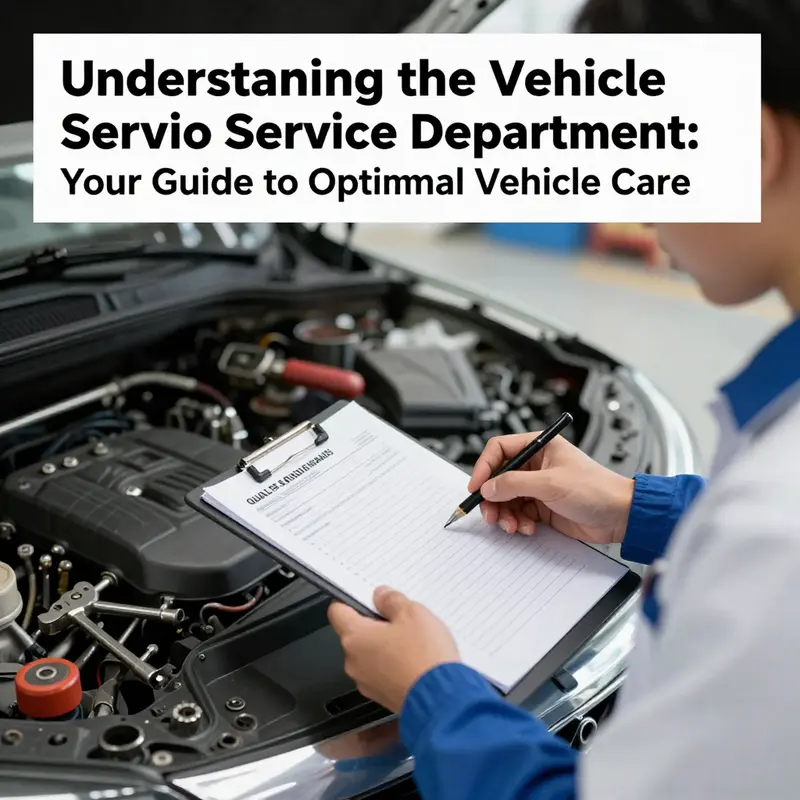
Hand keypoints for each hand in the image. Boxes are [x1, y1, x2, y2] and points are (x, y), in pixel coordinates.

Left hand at [328, 587, 459, 713]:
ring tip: (413, 643)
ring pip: (369, 655)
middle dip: (375, 625)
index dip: (351, 601)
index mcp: (355, 637)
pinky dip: (393, 665)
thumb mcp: (412, 613)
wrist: (440, 700)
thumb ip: (391, 600)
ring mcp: (366, 682)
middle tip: (401, 620)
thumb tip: (381, 596)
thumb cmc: (424, 656)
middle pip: (355, 634)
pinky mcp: (381, 696)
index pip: (337, 611)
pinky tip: (414, 661)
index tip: (369, 599)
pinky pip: (381, 673)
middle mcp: (353, 661)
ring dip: (385, 646)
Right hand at [469, 432, 634, 544]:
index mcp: (540, 447)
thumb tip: (488, 487)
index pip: (500, 450)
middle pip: (499, 478)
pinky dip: (517, 522)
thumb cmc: (597, 489)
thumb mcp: (551, 483)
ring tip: (512, 525)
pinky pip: (518, 513)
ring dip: (504, 513)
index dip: (484, 467)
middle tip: (490, 514)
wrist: (620, 516)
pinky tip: (527, 528)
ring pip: (506, 498)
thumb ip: (515, 483)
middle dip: (492, 497)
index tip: (476, 486)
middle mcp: (536, 464)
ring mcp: (538, 486)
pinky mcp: (542, 506)